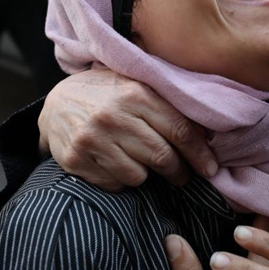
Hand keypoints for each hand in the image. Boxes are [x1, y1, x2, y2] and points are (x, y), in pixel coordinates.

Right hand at [38, 68, 216, 190]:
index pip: (179, 130)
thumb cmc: (110, 94)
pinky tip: (117, 164)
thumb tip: (209, 132)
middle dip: (179, 172)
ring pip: (139, 176)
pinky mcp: (75, 159)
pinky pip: (115, 184)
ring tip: (141, 162)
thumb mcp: (138, 85)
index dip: (200, 154)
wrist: (57, 101)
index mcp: (136, 93)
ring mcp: (92, 139)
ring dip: (147, 175)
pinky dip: (122, 180)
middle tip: (182, 175)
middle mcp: (113, 115)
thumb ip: (168, 103)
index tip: (211, 168)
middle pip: (163, 157)